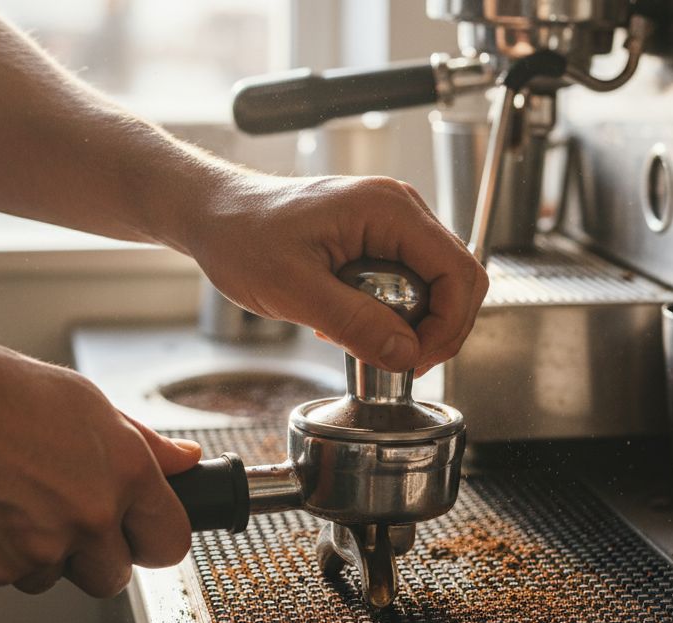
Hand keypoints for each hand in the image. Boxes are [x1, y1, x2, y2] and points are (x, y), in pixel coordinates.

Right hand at [0, 336, 198, 596]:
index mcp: (126, 473)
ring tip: (12, 500)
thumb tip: (184, 462)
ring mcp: (40, 549)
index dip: (152, 540)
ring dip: (41, 554)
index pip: (170, 542)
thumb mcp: (85, 402)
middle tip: (63, 516)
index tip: (139, 535)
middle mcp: (91, 516)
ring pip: (55, 579)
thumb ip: (143, 443)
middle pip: (113, 575)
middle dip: (94, 555)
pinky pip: (7, 577)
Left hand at [186, 174, 487, 372]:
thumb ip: (355, 323)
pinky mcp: (379, 240)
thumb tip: (406, 354)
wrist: (213, 215)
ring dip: (411, 324)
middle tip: (397, 361)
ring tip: (361, 339)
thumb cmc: (242, 235)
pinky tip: (352, 323)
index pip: (459, 272)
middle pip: (457, 280)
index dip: (449, 325)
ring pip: (436, 286)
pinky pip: (410, 283)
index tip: (416, 360)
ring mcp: (392, 224)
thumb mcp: (294, 290)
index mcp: (389, 210)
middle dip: (436, 330)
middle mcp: (401, 210)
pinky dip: (392, 313)